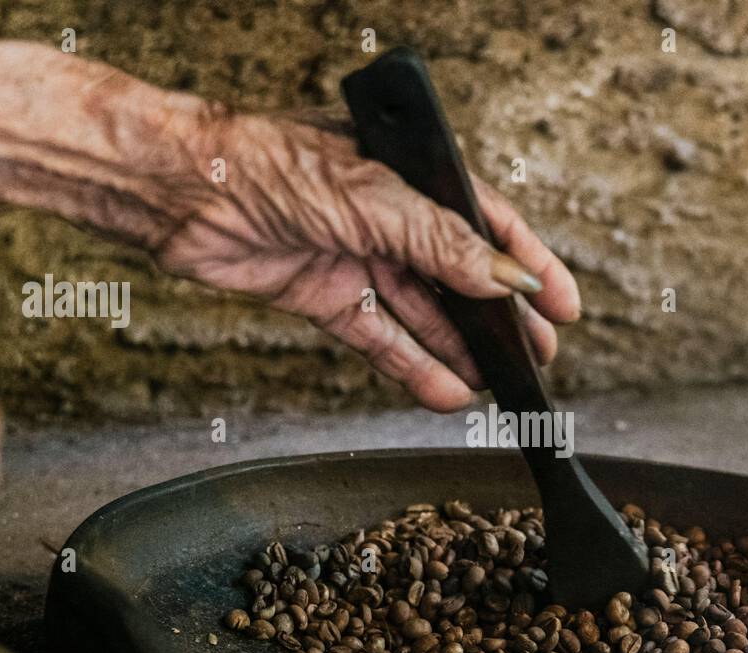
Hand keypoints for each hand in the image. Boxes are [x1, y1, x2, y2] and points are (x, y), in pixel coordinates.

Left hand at [154, 110, 581, 410]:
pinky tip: (445, 391)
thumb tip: (506, 280)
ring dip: (459, 350)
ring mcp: (357, 258)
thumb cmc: (272, 165)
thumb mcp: (376, 202)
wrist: (183, 191)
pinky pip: (379, 339)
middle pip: (461, 277)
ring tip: (498, 385)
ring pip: (422, 314)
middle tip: (538, 357)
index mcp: (411, 177)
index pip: (488, 225)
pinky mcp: (323, 295)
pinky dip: (411, 366)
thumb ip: (445, 246)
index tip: (564, 305)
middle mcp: (388, 219)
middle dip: (501, 320)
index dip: (531, 265)